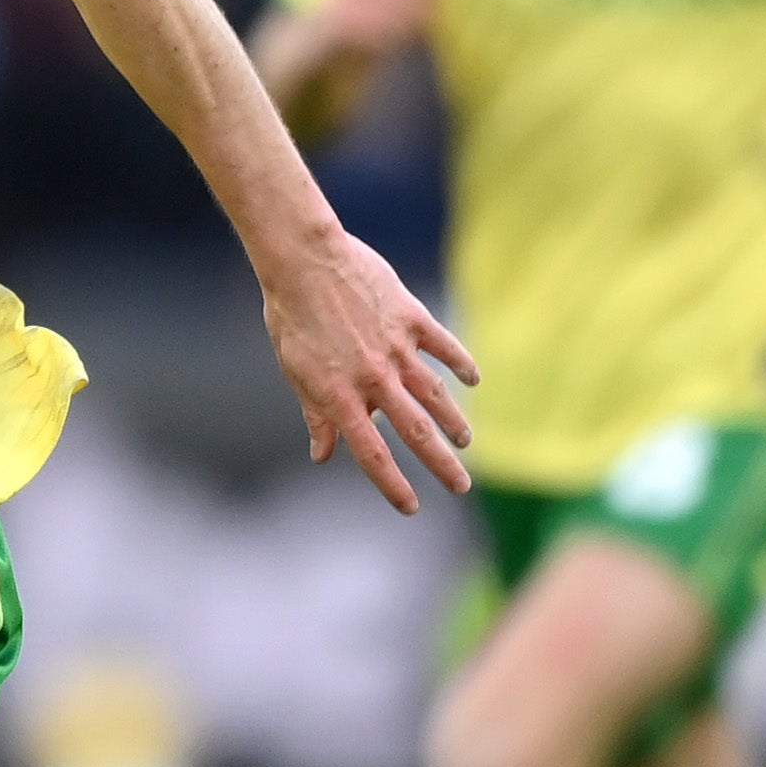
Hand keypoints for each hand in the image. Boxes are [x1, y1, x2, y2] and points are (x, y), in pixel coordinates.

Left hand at [258, 223, 477, 513]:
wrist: (303, 260)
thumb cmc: (292, 317)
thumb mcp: (296, 371)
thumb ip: (316, 414)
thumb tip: (322, 454)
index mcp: (340, 396)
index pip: (372, 454)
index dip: (393, 485)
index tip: (411, 507)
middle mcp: (373, 379)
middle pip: (416, 432)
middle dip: (442, 464)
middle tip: (462, 486)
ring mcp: (396, 348)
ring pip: (435, 394)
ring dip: (453, 421)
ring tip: (466, 440)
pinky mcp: (411, 318)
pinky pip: (444, 347)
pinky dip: (461, 364)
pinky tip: (474, 379)